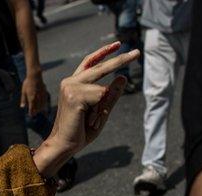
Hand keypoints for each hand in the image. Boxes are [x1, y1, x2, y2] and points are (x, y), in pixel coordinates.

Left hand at [20, 73, 49, 117]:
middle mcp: (37, 98)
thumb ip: (23, 100)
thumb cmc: (27, 83)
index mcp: (31, 98)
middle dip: (35, 112)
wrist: (35, 76)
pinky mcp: (45, 93)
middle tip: (34, 113)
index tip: (30, 115)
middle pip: (37, 108)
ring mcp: (41, 96)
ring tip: (38, 111)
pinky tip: (43, 106)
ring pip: (42, 105)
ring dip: (40, 109)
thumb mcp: (23, 91)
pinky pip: (45, 101)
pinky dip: (44, 104)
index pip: (32, 109)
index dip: (31, 113)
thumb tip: (22, 107)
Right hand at [32, 42, 138, 177]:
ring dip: (103, 108)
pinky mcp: (75, 96)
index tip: (118, 44)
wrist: (63, 145)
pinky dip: (99, 110)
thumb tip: (123, 77)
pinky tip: (86, 119)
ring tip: (89, 120)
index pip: (90, 62)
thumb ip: (111, 95)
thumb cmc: (80, 130)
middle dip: (120, 61)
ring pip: (103, 89)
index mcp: (74, 83)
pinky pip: (100, 97)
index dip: (104, 52)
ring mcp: (71, 87)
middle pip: (100, 67)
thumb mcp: (101, 111)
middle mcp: (71, 82)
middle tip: (137, 53)